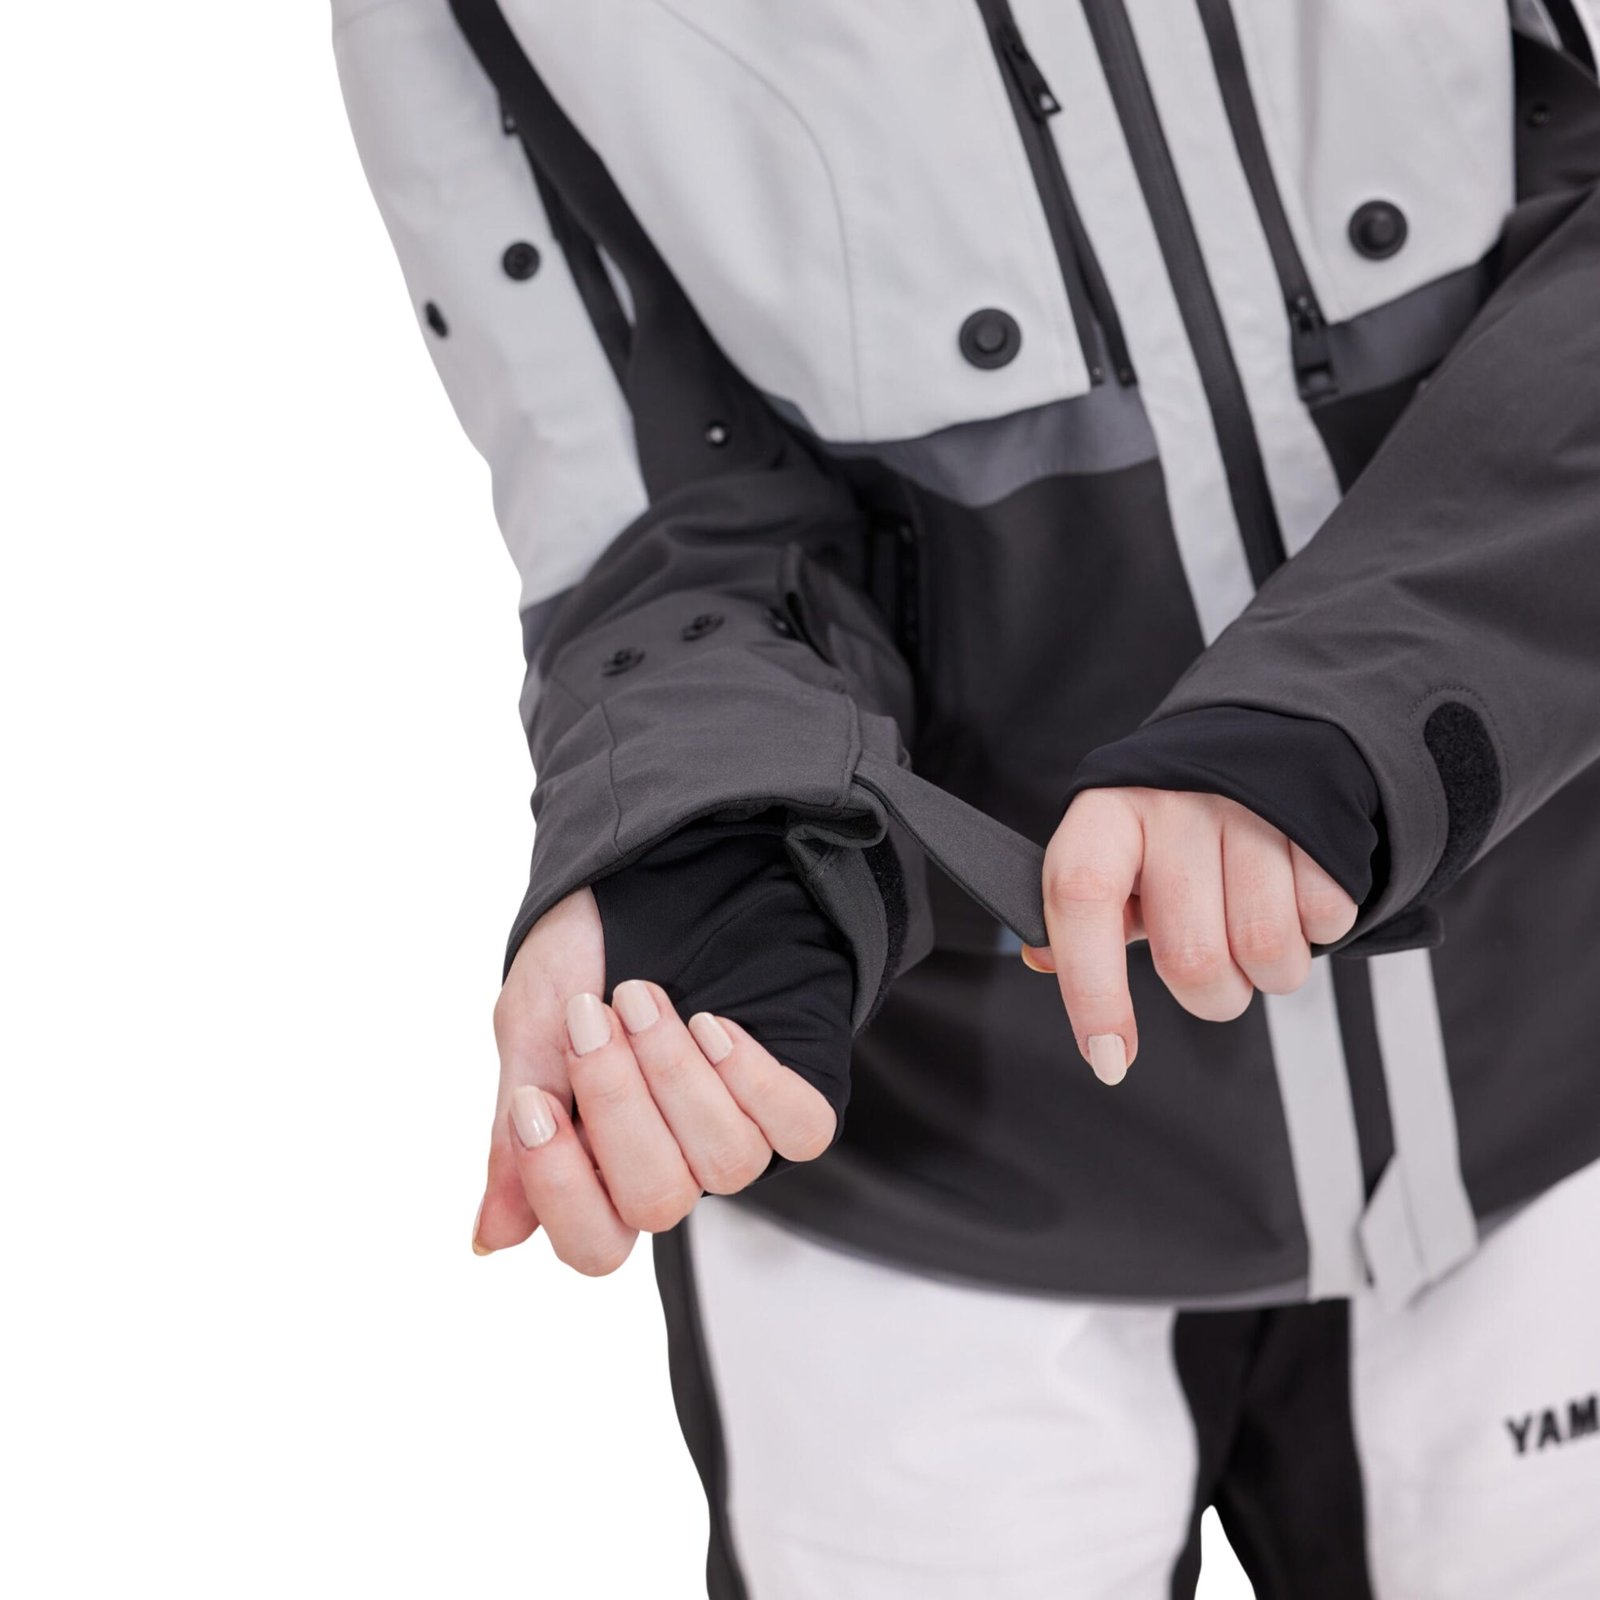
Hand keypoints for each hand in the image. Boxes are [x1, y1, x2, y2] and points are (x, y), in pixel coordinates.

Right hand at [471, 887, 836, 1273]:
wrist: (641, 867)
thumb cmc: (583, 953)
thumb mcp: (530, 1030)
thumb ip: (514, 1135)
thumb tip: (493, 1237)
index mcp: (599, 1163)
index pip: (594, 1245)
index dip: (563, 1187)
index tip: (535, 1099)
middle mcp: (672, 1160)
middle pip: (659, 1202)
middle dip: (619, 1104)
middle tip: (591, 1018)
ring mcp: (735, 1127)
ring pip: (727, 1164)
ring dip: (676, 1074)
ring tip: (643, 998)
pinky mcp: (790, 1090)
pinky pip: (800, 1130)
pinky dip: (754, 1080)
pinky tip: (714, 1026)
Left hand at [1024, 788, 1357, 1084]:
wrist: (1258, 744)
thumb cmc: (1169, 824)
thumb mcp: (1113, 855)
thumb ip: (1080, 916)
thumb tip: (1043, 959)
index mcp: (1107, 813)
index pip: (1081, 898)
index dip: (1092, 989)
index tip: (1108, 1057)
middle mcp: (1174, 804)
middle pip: (1191, 957)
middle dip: (1210, 996)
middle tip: (1212, 970)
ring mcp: (1249, 807)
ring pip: (1266, 950)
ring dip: (1268, 973)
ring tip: (1253, 932)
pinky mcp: (1317, 816)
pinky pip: (1325, 921)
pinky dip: (1316, 932)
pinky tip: (1291, 897)